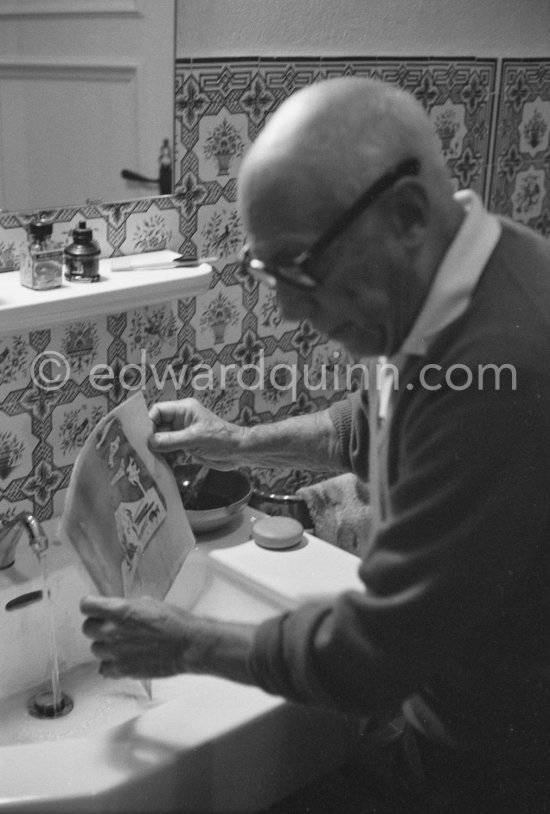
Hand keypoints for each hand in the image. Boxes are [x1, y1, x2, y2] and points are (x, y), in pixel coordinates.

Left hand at [80, 595, 256, 684]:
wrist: (188, 645)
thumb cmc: (174, 621)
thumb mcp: (148, 604)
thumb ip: (126, 608)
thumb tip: (115, 611)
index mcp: (120, 610)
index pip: (86, 606)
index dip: (91, 606)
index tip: (94, 608)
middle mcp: (113, 631)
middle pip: (87, 628)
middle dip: (97, 625)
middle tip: (111, 626)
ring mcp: (115, 652)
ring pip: (95, 648)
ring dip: (105, 645)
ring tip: (123, 643)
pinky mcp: (122, 670)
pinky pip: (104, 668)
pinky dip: (111, 664)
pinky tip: (124, 658)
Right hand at [148, 398, 246, 469]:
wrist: (238, 453)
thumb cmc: (221, 439)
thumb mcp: (194, 438)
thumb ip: (170, 440)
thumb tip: (150, 442)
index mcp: (184, 410)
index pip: (158, 411)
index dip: (148, 422)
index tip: (141, 437)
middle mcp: (181, 420)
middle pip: (158, 426)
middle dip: (151, 438)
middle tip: (141, 452)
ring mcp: (183, 433)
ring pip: (162, 440)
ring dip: (157, 450)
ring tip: (150, 461)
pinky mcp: (186, 446)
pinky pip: (170, 450)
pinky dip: (166, 457)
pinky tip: (162, 465)